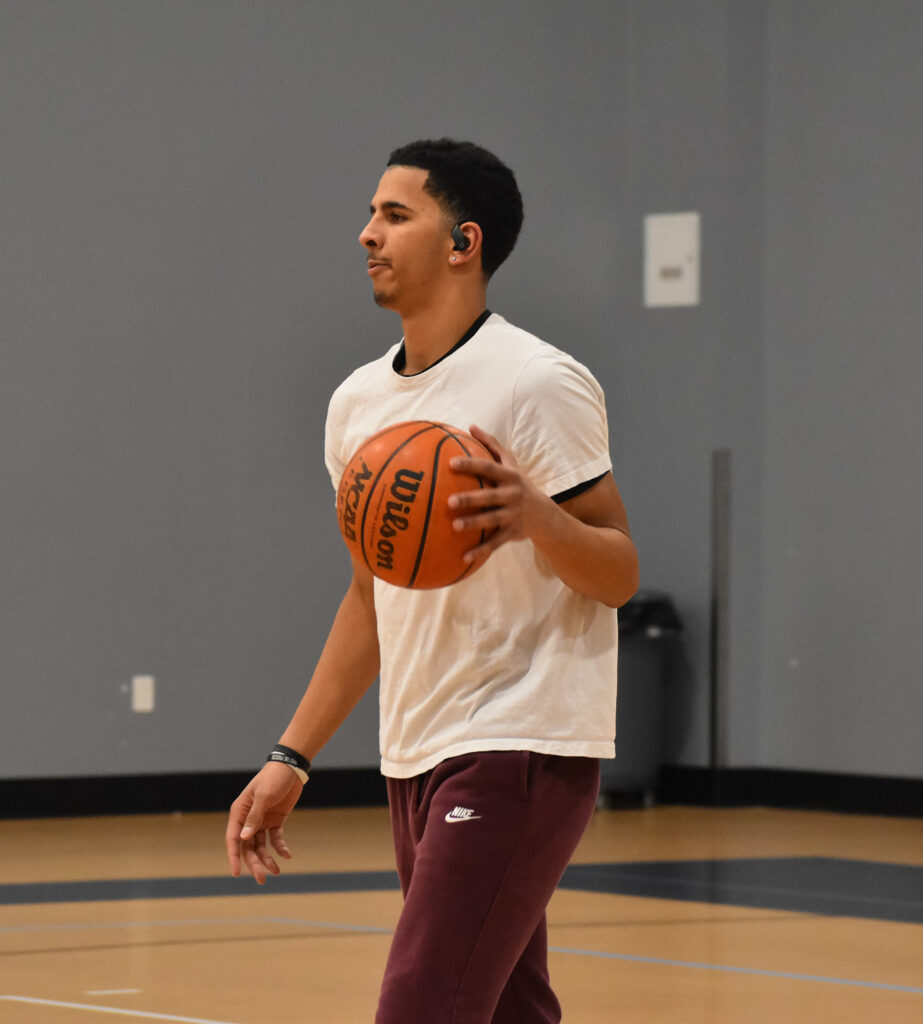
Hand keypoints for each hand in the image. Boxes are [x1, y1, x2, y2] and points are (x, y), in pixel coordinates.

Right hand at [225, 761, 302, 883]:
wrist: (291, 767)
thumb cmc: (273, 778)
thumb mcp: (264, 797)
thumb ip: (254, 817)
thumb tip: (244, 839)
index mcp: (239, 813)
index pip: (233, 839)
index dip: (233, 857)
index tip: (236, 874)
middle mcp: (248, 819)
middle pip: (247, 847)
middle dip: (254, 863)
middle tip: (262, 879)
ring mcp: (262, 821)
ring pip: (261, 846)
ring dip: (267, 859)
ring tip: (276, 871)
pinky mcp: (276, 821)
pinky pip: (275, 839)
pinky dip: (280, 848)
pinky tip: (287, 856)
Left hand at [448, 424, 552, 563]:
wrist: (546, 516)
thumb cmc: (520, 485)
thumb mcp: (511, 465)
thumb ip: (492, 446)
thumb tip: (470, 426)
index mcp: (510, 477)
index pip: (489, 468)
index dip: (471, 464)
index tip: (451, 463)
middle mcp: (513, 495)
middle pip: (490, 496)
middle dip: (471, 498)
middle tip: (450, 500)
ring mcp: (513, 515)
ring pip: (492, 520)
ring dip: (474, 524)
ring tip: (455, 526)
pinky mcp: (512, 534)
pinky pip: (495, 543)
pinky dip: (480, 550)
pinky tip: (463, 557)